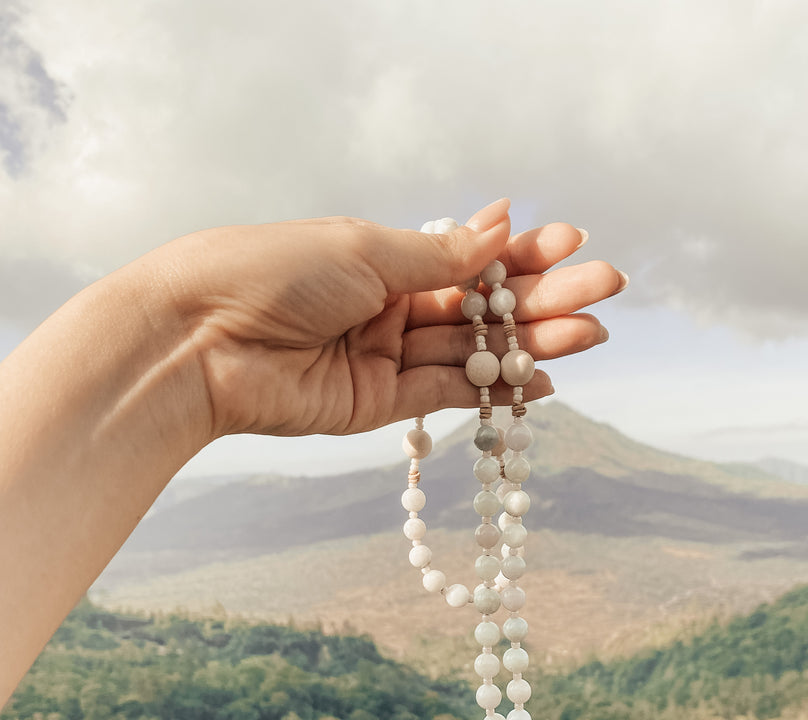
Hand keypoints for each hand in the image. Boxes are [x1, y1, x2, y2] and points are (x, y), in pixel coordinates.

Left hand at [161, 199, 624, 441]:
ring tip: (591, 334)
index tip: (570, 243)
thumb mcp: (364, 250)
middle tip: (605, 290)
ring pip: (473, 351)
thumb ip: (437, 256)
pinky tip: (543, 381)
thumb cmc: (274, 273)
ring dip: (532, 345)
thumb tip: (499, 226)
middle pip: (481, 306)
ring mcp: (386, 357)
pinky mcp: (378, 405)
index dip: (520, 253)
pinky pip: (447, 396)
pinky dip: (493, 391)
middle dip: (543, 299)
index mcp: (383, 257)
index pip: (468, 256)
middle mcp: (389, 307)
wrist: (202, 339)